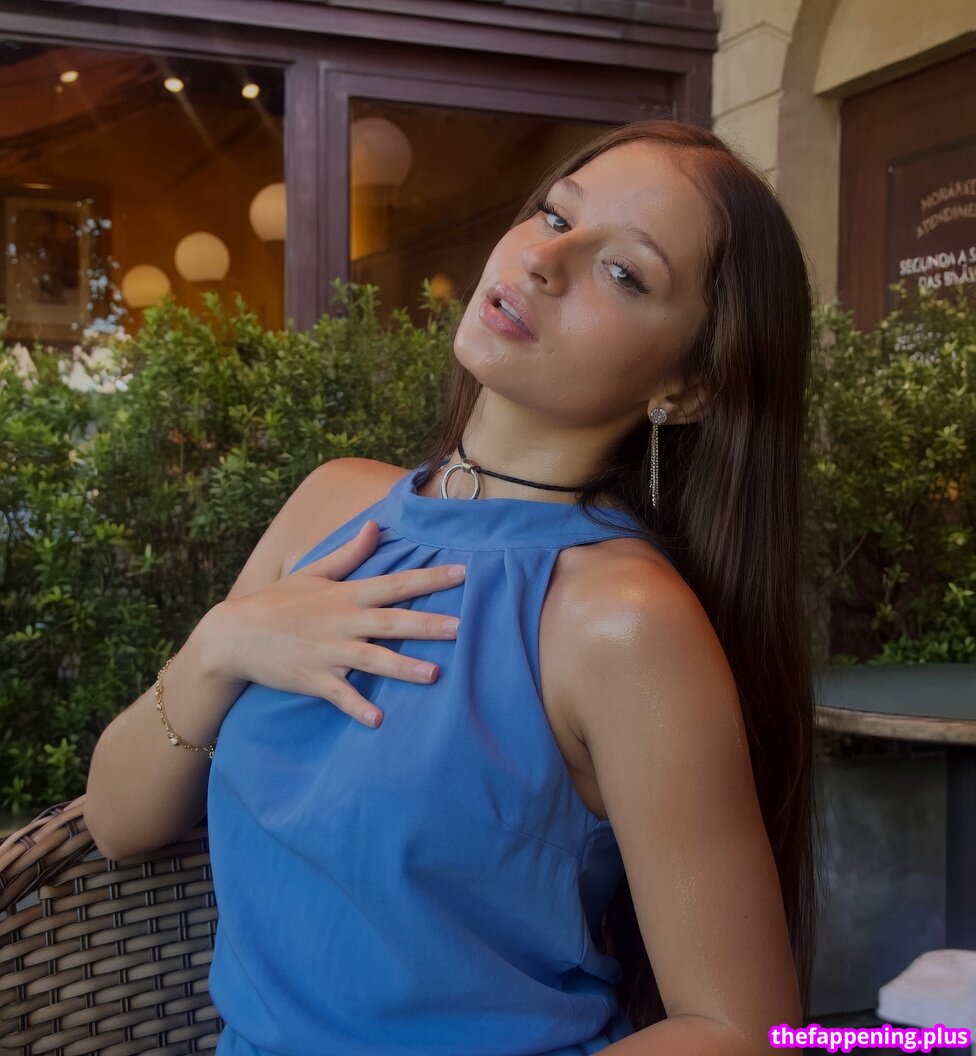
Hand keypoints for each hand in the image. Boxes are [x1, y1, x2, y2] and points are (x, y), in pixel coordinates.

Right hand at [205, 519, 463, 727]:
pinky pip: (340, 695)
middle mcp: (342, 622)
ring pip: (371, 659)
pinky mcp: (313, 679)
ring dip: (402, 667)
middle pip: (390, 622)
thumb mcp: (313, 572)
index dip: (429, 578)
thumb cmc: (277, 602)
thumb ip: (350, 553)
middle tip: (460, 626)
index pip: (395, 583)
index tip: (462, 572)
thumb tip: (375, 525)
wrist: (234, 634)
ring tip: (434, 674)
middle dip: (426, 624)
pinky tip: (378, 720)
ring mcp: (328, 652)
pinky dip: (357, 707)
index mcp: (345, 595)